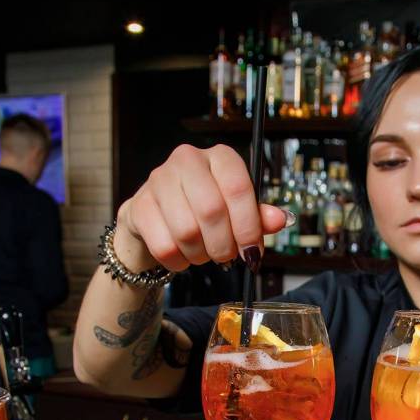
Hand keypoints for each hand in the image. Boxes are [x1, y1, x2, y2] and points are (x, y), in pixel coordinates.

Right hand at [115, 144, 288, 273]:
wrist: (155, 217)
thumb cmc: (201, 211)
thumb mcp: (236, 211)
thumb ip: (258, 216)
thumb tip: (281, 219)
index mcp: (219, 157)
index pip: (238, 188)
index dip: (248, 226)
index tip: (252, 252)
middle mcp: (187, 160)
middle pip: (212, 211)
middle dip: (224, 245)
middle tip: (226, 257)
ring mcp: (158, 180)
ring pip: (187, 231)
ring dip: (200, 254)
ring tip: (203, 253)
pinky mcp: (138, 206)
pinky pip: (164, 246)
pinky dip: (179, 262)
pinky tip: (182, 256)